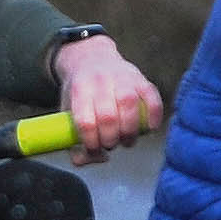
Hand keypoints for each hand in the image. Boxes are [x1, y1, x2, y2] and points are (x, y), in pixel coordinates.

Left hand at [53, 35, 163, 161]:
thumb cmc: (80, 92)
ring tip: (126, 140)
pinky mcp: (142, 79)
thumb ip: (72, 138)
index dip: (91, 142)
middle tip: (111, 145)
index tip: (94, 149)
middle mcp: (100, 82)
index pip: (85, 122)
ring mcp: (122, 78)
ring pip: (129, 106)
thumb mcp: (67, 110)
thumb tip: (81, 161)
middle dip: (110, 139)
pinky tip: (149, 129)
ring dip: (130, 131)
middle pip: (108, 117)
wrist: (91, 58)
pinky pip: (152, 99)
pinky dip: (153, 117)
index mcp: (78, 90)